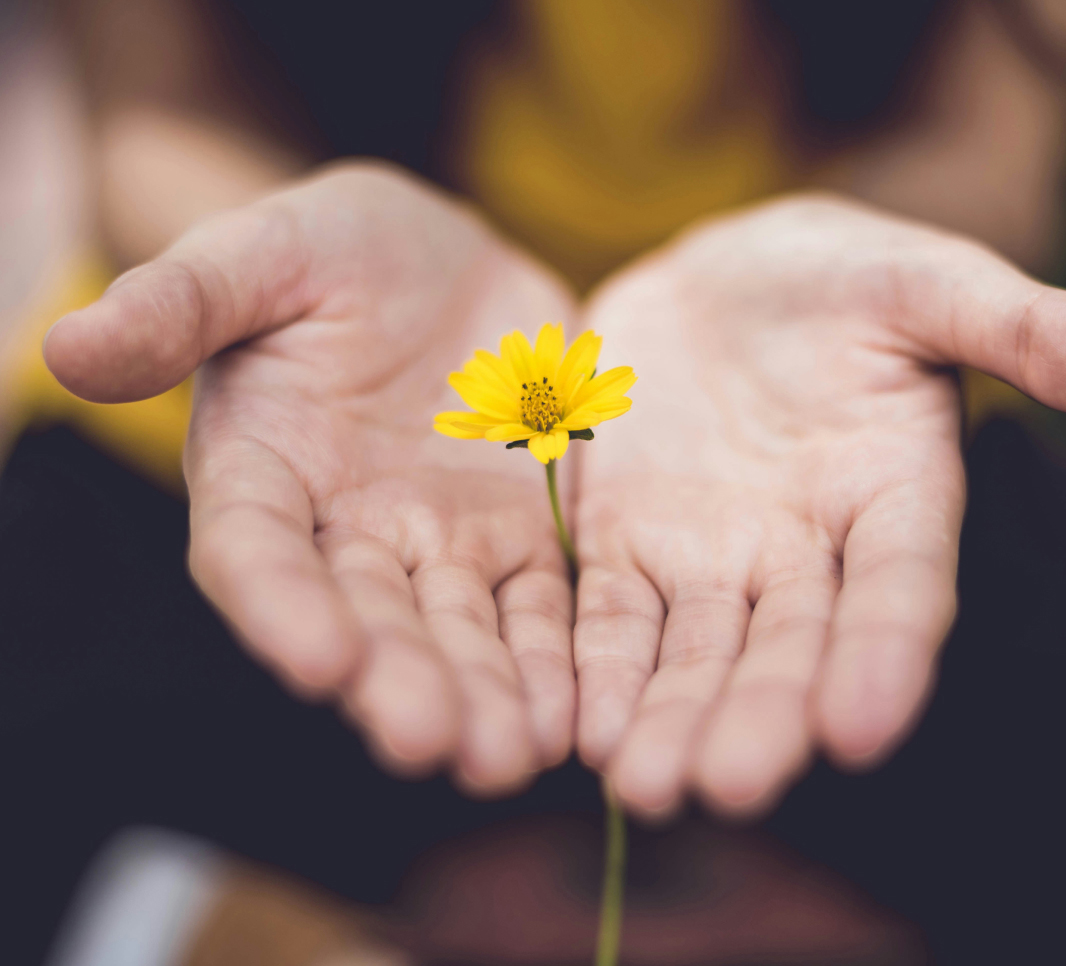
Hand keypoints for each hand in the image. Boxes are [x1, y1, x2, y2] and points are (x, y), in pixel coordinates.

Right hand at [45, 164, 578, 793]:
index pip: (256, 551)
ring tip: (510, 756)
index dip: (281, 607)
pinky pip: (539, 607)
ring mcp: (439, 542)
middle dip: (398, 681)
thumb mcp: (262, 253)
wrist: (445, 262)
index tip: (319, 660)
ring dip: (483, 696)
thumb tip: (67, 346)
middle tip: (432, 743)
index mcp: (264, 470)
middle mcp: (346, 530)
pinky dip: (554, 661)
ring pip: (459, 631)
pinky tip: (575, 716)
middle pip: (367, 618)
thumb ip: (181, 301)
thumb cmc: (334, 250)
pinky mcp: (520, 538)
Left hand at [572, 194, 1065, 817]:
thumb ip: (1029, 329)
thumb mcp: (926, 283)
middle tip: (727, 787)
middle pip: (788, 646)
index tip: (862, 729)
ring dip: (671, 719)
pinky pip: (610, 617)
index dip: (885, 654)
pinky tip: (580, 729)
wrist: (717, 281)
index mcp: (894, 495)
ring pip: (695, 653)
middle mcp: (805, 551)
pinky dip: (598, 670)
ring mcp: (711, 557)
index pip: (900, 588)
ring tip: (643, 786)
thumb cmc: (837, 277)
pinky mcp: (626, 546)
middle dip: (760, 715)